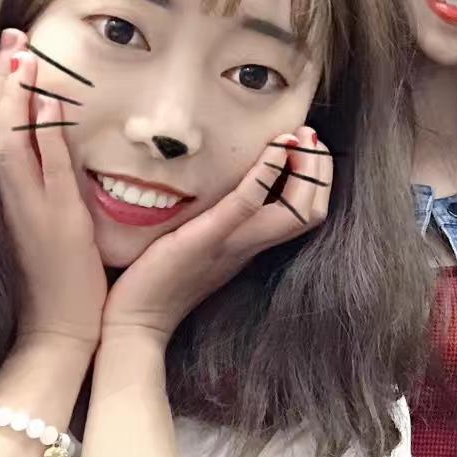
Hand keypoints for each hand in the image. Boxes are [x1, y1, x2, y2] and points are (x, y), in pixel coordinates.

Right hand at [0, 29, 106, 349]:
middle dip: (1, 78)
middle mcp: (14, 198)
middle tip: (12, 35)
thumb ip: (46, 191)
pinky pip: (45, 168)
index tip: (9, 52)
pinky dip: (44, 132)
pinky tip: (50, 100)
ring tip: (22, 54)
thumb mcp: (47, 227)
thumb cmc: (60, 283)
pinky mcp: (56, 221)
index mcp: (12, 198)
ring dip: (16, 95)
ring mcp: (32, 208)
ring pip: (12, 140)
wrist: (60, 334)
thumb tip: (56, 155)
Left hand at [101, 125, 331, 343]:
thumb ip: (214, 222)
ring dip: (309, 169)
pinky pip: (247, 204)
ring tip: (300, 137)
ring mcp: (233, 242)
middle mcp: (250, 245)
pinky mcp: (208, 237)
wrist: (134, 321)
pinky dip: (267, 172)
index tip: (309, 146)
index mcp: (249, 245)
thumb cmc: (157, 280)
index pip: (305, 214)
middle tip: (311, 135)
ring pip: (297, 212)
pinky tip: (276, 147)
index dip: (318, 179)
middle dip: (322, 169)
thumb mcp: (197, 245)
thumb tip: (214, 183)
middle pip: (312, 213)